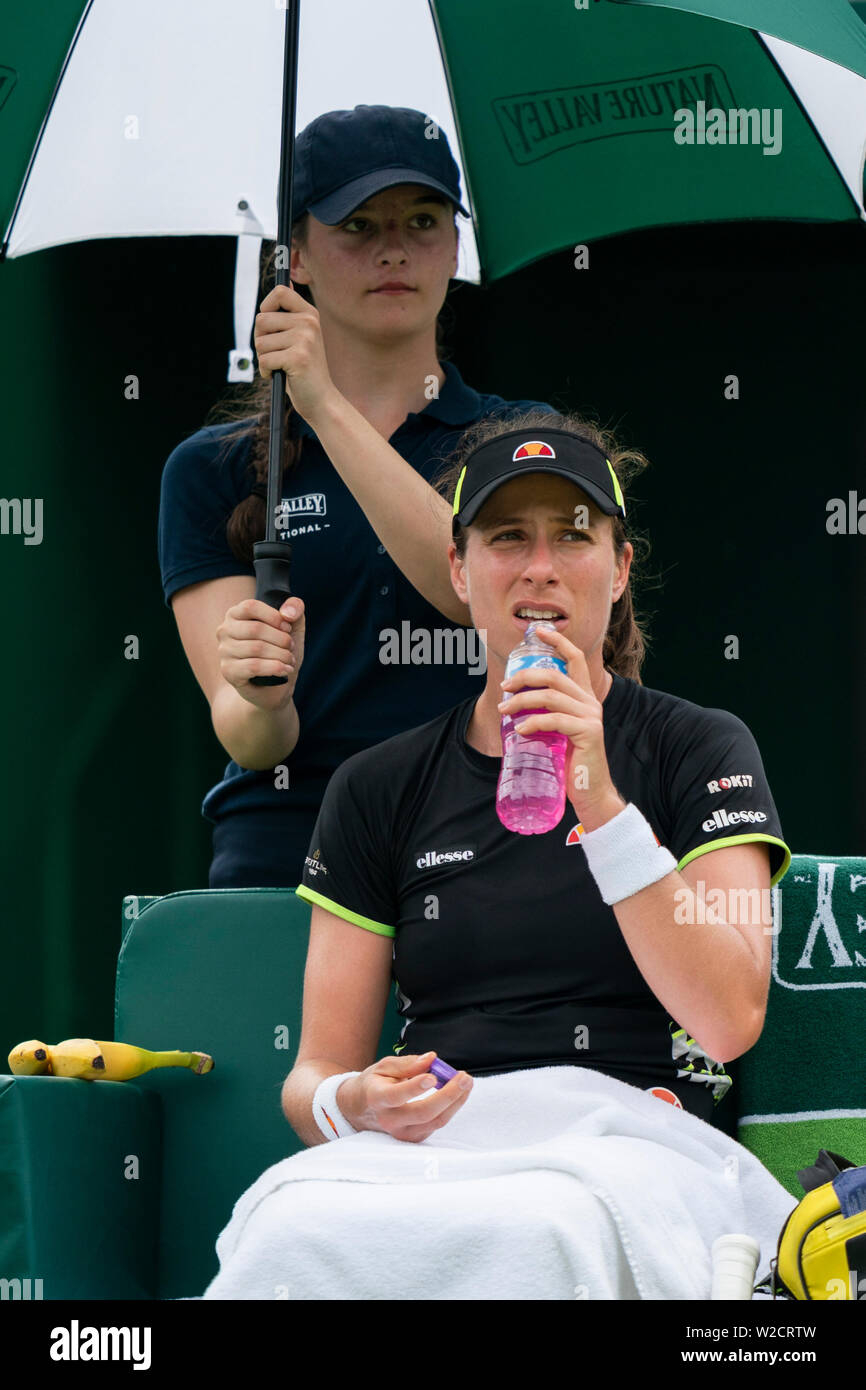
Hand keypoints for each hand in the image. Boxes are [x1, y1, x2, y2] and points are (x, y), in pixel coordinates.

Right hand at [216, 596, 305, 708]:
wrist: (274, 687)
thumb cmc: (280, 652)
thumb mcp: (293, 627)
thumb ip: (295, 608)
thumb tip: (287, 613)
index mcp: (236, 614)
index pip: (251, 607)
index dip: (274, 617)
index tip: (288, 628)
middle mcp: (224, 631)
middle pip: (255, 629)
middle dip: (281, 639)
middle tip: (291, 648)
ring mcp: (224, 652)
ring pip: (256, 648)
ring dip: (281, 655)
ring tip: (290, 660)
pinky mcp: (228, 671)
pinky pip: (254, 666)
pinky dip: (275, 667)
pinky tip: (285, 670)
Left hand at [254, 282, 337, 423]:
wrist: (321, 399)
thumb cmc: (304, 370)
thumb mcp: (300, 337)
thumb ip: (290, 314)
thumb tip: (286, 282)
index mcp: (310, 314)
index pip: (280, 291)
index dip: (266, 306)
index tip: (269, 324)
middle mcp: (309, 323)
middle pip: (261, 320)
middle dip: (261, 340)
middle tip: (275, 353)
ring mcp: (304, 339)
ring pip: (260, 342)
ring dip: (263, 358)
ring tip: (281, 366)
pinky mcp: (298, 357)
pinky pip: (264, 359)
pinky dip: (266, 371)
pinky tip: (280, 375)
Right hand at [341, 1051, 472, 1143]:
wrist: (361, 1109)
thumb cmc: (375, 1084)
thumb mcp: (384, 1067)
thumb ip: (408, 1064)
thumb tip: (431, 1059)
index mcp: (377, 1098)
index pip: (396, 1095)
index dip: (415, 1087)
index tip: (433, 1076)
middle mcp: (389, 1119)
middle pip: (422, 1112)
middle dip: (448, 1095)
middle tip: (464, 1078)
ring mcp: (401, 1132)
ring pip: (434, 1121)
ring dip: (455, 1102)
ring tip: (466, 1082)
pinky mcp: (413, 1137)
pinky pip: (436, 1124)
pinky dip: (450, 1108)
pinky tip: (457, 1093)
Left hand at [496, 627, 624, 828]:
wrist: (591, 792)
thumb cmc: (570, 763)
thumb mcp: (557, 732)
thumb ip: (545, 715)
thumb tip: (510, 707)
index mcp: (584, 697)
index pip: (575, 659)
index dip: (558, 641)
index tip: (539, 631)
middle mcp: (590, 702)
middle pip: (555, 675)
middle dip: (525, 676)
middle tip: (504, 686)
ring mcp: (591, 716)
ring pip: (551, 696)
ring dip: (522, 700)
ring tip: (504, 710)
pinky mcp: (588, 732)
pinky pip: (555, 720)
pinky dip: (533, 722)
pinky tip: (521, 730)